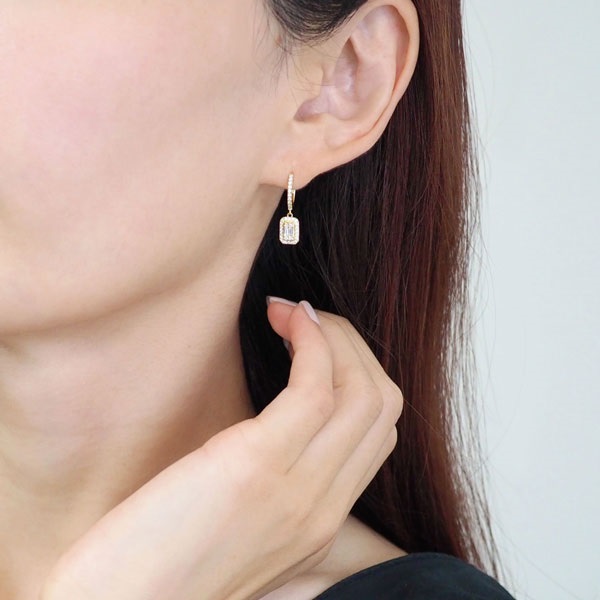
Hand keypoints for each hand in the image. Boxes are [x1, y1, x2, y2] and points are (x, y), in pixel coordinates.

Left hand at [40, 299, 403, 599]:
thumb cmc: (158, 562)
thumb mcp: (236, 527)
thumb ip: (273, 486)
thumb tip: (276, 419)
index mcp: (319, 521)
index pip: (378, 432)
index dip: (358, 373)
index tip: (318, 345)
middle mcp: (322, 508)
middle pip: (382, 403)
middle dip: (351, 344)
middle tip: (307, 320)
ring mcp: (298, 491)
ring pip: (360, 389)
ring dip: (331, 333)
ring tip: (291, 313)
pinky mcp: (257, 467)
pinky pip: (314, 386)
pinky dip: (309, 339)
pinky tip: (281, 319)